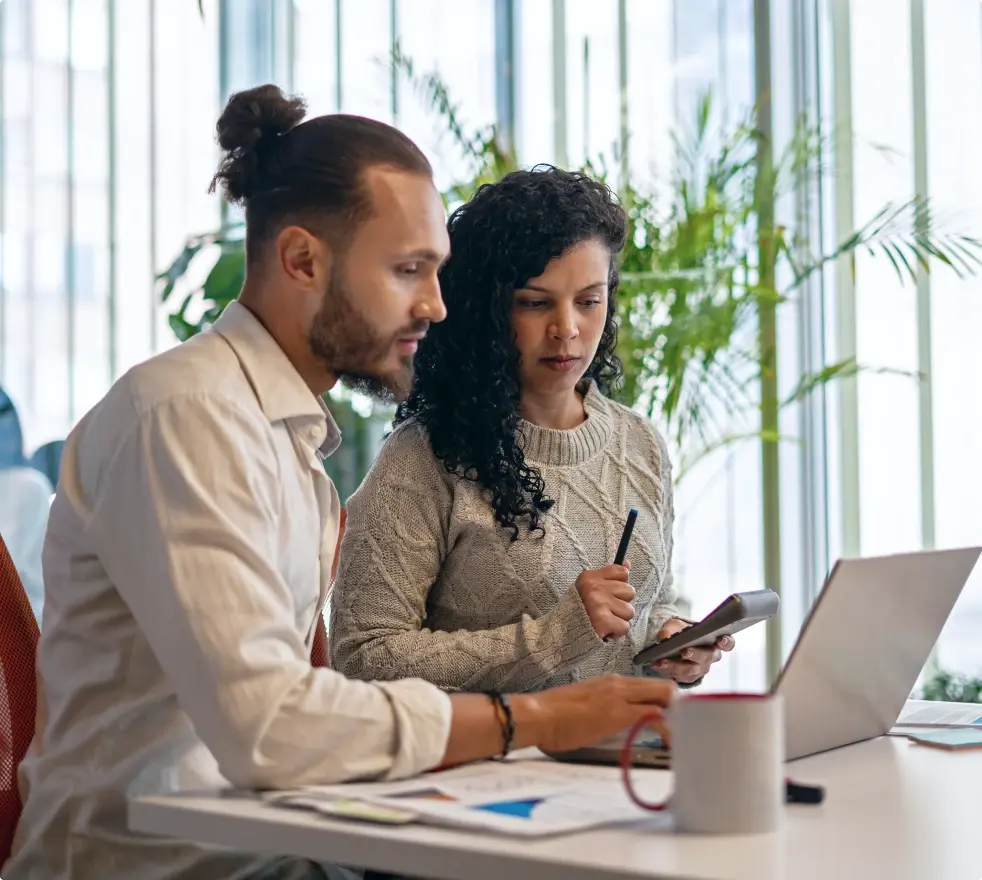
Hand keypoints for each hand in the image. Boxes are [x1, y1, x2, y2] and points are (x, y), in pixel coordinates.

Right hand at [525, 675, 675, 752]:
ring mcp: (620, 697)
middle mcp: (619, 684)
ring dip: (678, 715)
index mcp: (611, 682)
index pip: (649, 685)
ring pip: (664, 695)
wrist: (537, 715)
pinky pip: (654, 716)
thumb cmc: (553, 715)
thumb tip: (614, 723)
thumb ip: (604, 708)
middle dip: (680, 706)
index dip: (666, 700)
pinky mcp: (618, 714)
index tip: (674, 718)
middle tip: (686, 727)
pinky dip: (668, 728)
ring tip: (684, 735)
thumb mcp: (584, 705)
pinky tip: (671, 742)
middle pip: (664, 687)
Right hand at [575, 563, 634, 638]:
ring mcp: (598, 604)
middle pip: (630, 591)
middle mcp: (594, 588)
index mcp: (590, 577)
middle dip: (621, 603)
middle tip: (606, 609)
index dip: (619, 585)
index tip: (608, 593)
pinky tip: (606, 629)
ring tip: (606, 619)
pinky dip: (617, 631)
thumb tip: (628, 564)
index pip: (622, 572)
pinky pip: (625, 626)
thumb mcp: (590, 586)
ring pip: (629, 611)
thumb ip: (610, 575)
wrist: (562, 631)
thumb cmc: (580, 608)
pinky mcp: (602, 621)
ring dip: (619, 619)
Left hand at [649, 618, 734, 684]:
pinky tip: (657, 664)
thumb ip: (672, 629)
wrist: (674, 644)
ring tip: (662, 660)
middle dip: (696, 654)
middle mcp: (711, 657)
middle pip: (708, 657)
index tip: (720, 639)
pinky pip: (679, 676)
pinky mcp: (689, 677)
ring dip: (676, 665)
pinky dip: (666, 669)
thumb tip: (666, 638)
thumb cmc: (680, 632)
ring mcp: (701, 669)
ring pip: (691, 669)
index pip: (727, 643)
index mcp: (715, 642)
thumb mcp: (675, 625)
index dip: (726, 642)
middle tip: (685, 651)